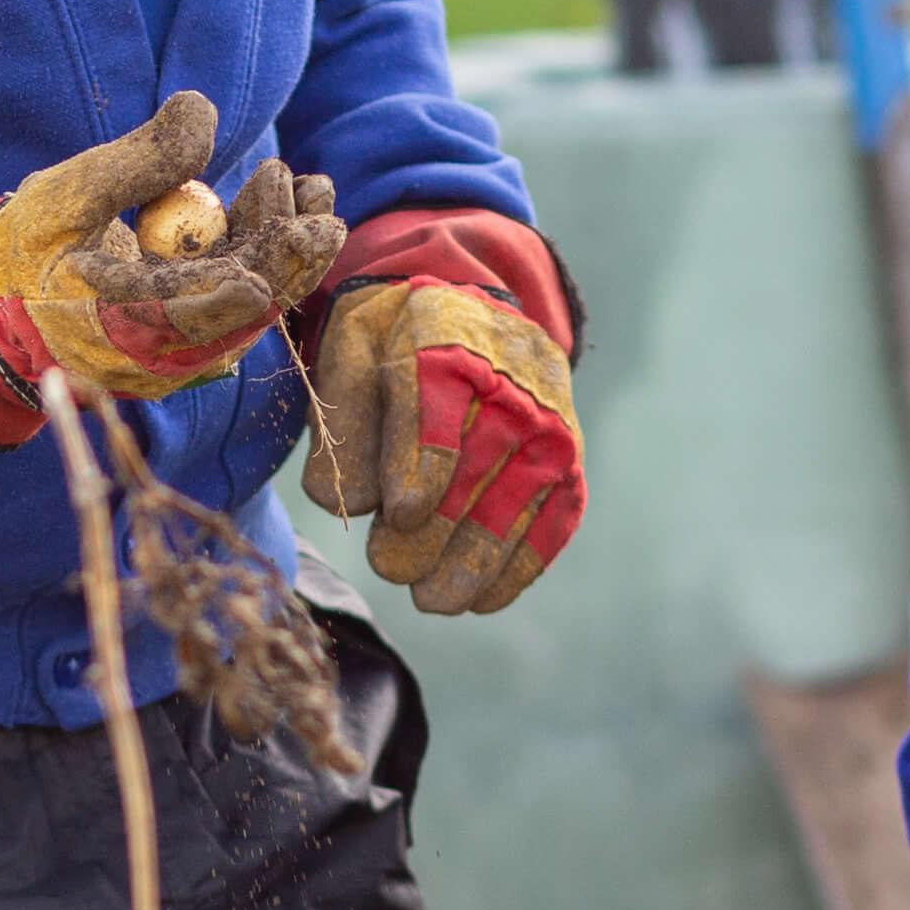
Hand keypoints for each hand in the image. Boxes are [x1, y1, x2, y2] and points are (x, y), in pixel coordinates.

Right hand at [0, 93, 342, 446]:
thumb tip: (203, 112)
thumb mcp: (61, 197)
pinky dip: (262, 252)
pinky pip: (235, 297)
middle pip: (236, 314)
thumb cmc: (21, 252)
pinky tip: (287, 203)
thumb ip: (133, 160)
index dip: (237, 289)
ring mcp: (176, 352)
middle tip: (319, 205)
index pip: (187, 315)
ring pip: (245, 304)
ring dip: (283, 249)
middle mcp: (156, 355)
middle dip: (283, 257)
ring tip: (317, 192)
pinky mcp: (187, 337)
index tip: (281, 247)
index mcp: (111, 329)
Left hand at [293, 207, 583, 614]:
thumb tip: (345, 502)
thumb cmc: (399, 339)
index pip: (439, 413)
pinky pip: (552, 522)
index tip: (399, 513)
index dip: (421, 469)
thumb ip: (342, 417)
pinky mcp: (567, 463)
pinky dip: (519, 567)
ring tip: (433, 598)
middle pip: (475, 473)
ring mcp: (548, 428)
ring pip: (514, 507)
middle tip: (390, 566)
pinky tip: (480, 600)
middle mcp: (511, 386)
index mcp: (448, 343)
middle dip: (433, 531)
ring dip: (474, 563)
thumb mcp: (352, 350)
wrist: (479, 309)